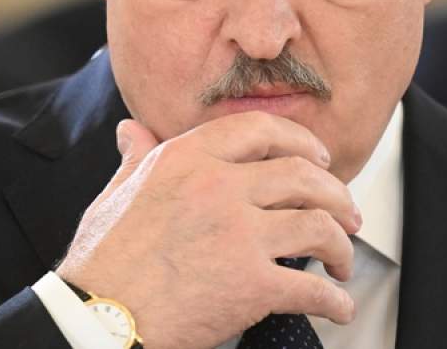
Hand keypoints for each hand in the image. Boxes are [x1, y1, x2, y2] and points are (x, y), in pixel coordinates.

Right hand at [56, 113, 360, 348]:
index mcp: (186, 158)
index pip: (261, 130)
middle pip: (303, 176)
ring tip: (342, 263)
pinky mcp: (251, 285)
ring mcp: (238, 235)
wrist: (98, 316)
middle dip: (337, 196)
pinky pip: (313, 288)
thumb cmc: (103, 260)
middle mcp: (217, 186)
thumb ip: (135, 158)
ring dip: (341, 247)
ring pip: (319, 226)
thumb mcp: (116, 194)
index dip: (301, 142)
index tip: (319, 159)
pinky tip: (338, 308)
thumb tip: (131, 130)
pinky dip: (336, 301)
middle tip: (348, 215)